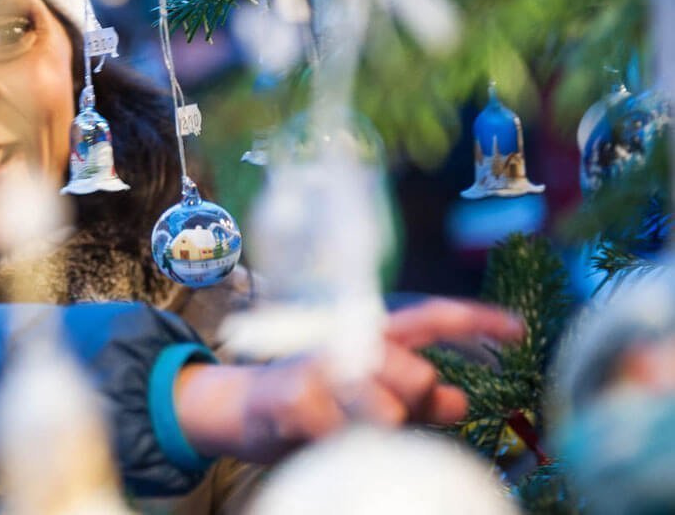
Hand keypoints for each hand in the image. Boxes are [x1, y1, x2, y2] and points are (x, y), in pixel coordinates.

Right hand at [172, 298, 523, 463]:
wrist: (240, 409)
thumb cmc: (313, 400)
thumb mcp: (369, 394)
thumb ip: (416, 397)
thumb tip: (460, 399)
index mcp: (368, 333)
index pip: (430, 318)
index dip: (476, 319)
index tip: (520, 330)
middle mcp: (345, 339)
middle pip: (416, 374)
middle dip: (414, 403)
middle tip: (384, 415)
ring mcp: (318, 366)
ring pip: (385, 410)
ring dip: (373, 430)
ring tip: (342, 427)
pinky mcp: (293, 397)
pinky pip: (343, 433)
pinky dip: (336, 443)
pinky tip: (318, 436)